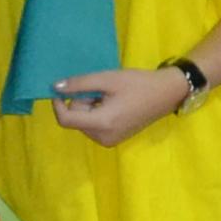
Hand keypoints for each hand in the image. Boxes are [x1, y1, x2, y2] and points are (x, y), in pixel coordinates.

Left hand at [49, 67, 181, 150]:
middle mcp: (103, 138)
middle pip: (76, 119)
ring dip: (89, 107)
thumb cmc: (137, 84)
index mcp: (101, 124)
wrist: (166, 94)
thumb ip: (79, 84)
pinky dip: (97, 114)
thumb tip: (54, 87)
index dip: (58, 105)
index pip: (66, 120)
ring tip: (110, 96)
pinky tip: (114, 104)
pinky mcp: (114, 140)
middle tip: (100, 89)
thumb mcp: (107, 79)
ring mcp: (109, 141)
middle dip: (81, 102)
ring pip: (84, 122)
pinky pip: (94, 126)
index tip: (60, 89)